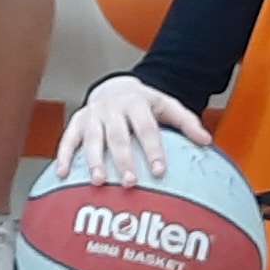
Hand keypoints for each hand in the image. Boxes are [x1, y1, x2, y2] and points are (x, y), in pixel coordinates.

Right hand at [56, 77, 209, 186]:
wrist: (115, 87)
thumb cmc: (144, 104)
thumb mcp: (167, 106)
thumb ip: (186, 122)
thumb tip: (206, 141)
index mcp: (136, 103)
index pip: (146, 127)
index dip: (152, 149)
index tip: (158, 170)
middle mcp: (112, 108)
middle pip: (118, 135)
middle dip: (123, 159)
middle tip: (130, 182)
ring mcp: (92, 115)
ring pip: (91, 139)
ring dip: (94, 161)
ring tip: (99, 182)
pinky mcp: (76, 122)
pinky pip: (67, 139)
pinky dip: (64, 156)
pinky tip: (63, 174)